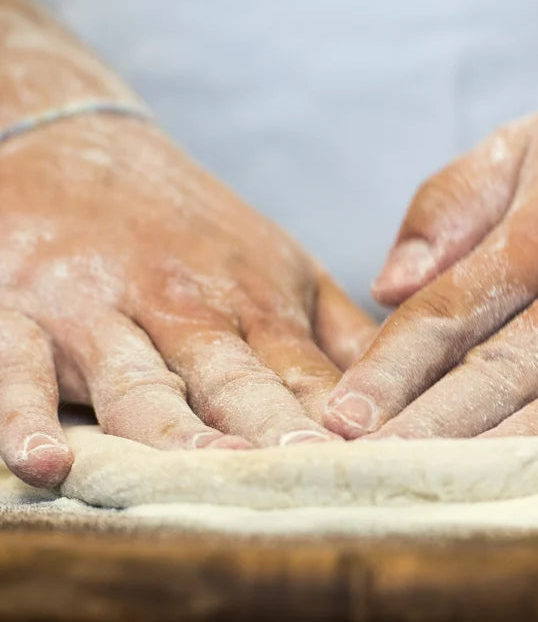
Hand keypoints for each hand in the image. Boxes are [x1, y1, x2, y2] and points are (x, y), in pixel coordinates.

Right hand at [0, 115, 374, 487]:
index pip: (306, 377)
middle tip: (314, 477)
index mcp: (254, 304)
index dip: (342, 423)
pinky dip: (25, 413)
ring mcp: (99, 312)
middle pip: (235, 384)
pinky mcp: (17, 311)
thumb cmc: (192, 228)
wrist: (74, 144)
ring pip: (141, 385)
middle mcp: (183, 309)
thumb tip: (413, 388)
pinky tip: (47, 460)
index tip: (379, 464)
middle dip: (275, 431)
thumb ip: (340, 335)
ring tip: (213, 476)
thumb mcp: (283, 267)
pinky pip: (15, 368)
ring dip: (176, 432)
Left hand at [324, 0, 537, 489]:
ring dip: (534, 443)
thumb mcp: (531, 144)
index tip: (341, 423)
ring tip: (470, 494)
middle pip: (507, 364)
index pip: (447, 311)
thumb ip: (450, 206)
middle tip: (379, 477)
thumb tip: (385, 282)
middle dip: (436, 426)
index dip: (388, 370)